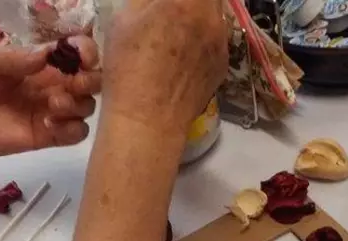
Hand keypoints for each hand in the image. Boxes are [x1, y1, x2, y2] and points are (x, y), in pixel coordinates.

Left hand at [0, 38, 101, 161]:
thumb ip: (18, 57)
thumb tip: (49, 55)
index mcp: (44, 63)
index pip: (77, 52)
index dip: (87, 52)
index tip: (83, 58)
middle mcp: (55, 85)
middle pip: (92, 80)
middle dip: (91, 80)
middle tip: (75, 84)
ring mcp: (55, 112)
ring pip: (88, 106)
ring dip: (78, 104)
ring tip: (52, 105)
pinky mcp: (51, 136)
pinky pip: (78, 133)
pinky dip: (72, 128)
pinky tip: (48, 125)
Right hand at [102, 0, 227, 131]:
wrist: (149, 121)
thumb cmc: (128, 69)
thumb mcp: (123, 20)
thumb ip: (144, 0)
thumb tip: (152, 1)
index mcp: (185, 2)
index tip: (160, 3)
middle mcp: (211, 17)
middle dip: (190, 1)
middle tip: (170, 9)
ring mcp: (222, 42)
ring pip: (217, 14)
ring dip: (200, 13)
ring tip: (177, 28)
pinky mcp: (223, 65)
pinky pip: (217, 39)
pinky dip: (204, 36)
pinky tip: (185, 53)